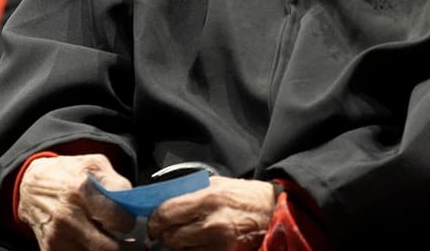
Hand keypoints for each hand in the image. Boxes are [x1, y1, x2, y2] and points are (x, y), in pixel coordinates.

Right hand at [17, 152, 135, 249]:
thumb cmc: (66, 173)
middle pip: (107, 248)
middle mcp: (67, 217)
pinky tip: (97, 245)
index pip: (118, 218)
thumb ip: (115, 181)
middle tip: (137, 246)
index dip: (129, 222)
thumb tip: (132, 202)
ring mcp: (57, 237)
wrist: (30, 188)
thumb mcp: (93, 164)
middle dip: (128, 249)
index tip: (131, 221)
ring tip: (118, 246)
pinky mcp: (50, 250)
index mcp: (80, 191)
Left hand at [147, 176, 276, 250]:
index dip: (154, 220)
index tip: (153, 222)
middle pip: (171, 236)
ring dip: (179, 246)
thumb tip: (164, 200)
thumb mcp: (219, 184)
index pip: (166, 213)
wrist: (276, 212)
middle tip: (166, 232)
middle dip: (165, 235)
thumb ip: (191, 192)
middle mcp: (212, 222)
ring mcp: (220, 243)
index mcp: (208, 198)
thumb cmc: (247, 196)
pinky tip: (198, 245)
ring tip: (186, 237)